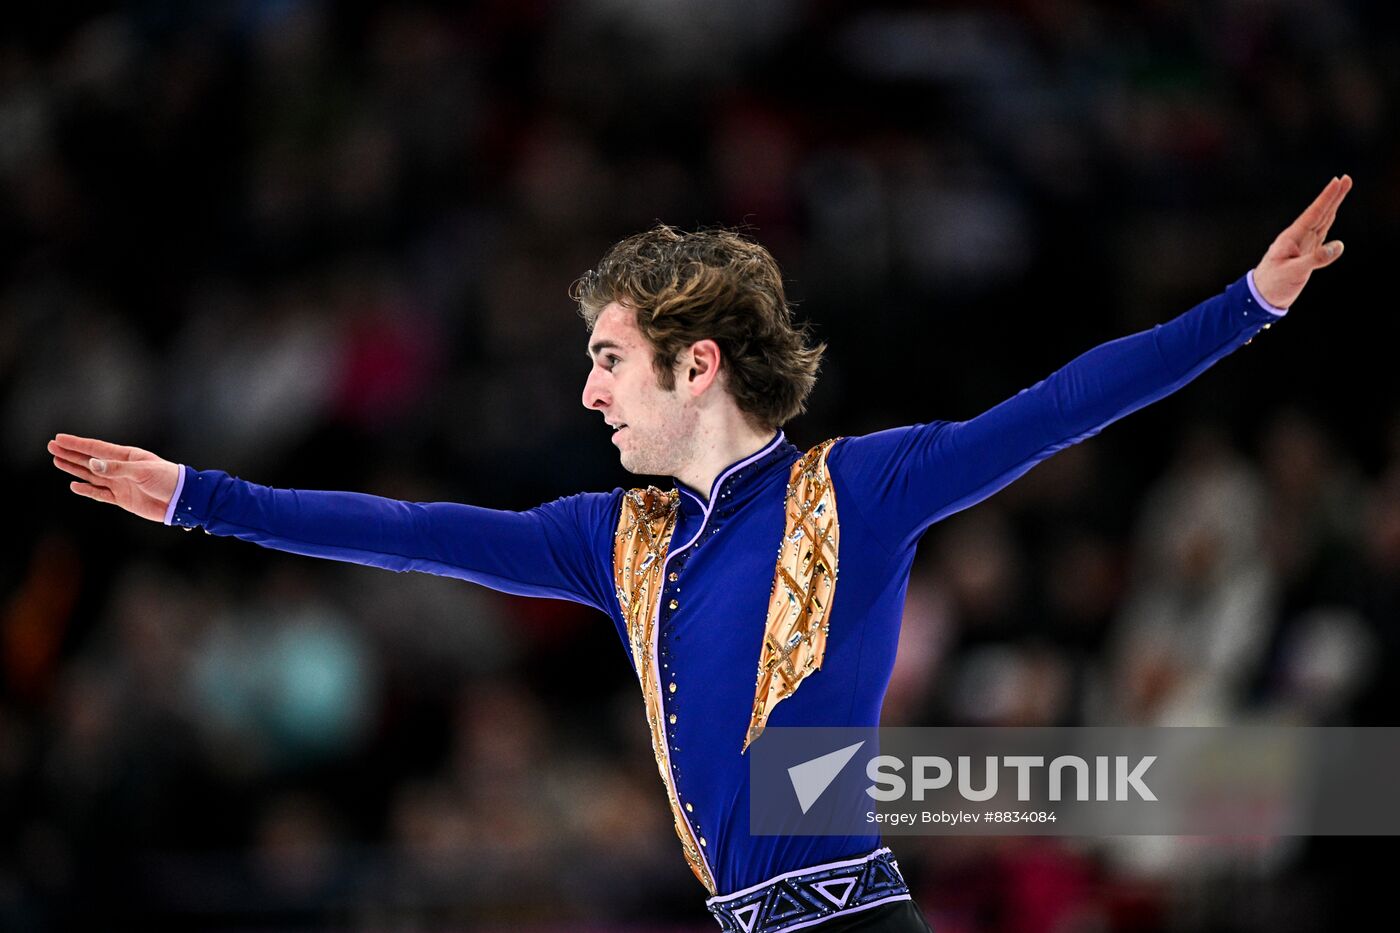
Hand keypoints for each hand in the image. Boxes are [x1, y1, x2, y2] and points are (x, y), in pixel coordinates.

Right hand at [48, 433, 179, 522]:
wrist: (182, 500)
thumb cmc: (168, 479)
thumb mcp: (142, 471)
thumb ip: (116, 469)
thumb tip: (92, 464)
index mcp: (127, 456)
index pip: (96, 449)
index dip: (77, 444)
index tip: (59, 438)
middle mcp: (121, 469)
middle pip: (90, 460)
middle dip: (71, 454)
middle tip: (51, 447)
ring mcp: (120, 484)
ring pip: (91, 476)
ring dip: (74, 469)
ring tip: (57, 461)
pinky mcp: (122, 499)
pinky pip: (100, 494)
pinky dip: (87, 490)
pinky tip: (74, 485)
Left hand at [1253, 175, 1351, 309]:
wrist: (1261, 298)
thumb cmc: (1273, 285)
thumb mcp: (1294, 272)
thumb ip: (1315, 259)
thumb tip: (1339, 245)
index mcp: (1292, 238)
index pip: (1314, 214)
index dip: (1327, 198)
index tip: (1338, 181)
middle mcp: (1298, 238)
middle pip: (1320, 213)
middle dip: (1333, 196)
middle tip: (1346, 178)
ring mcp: (1302, 245)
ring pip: (1322, 221)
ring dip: (1333, 206)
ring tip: (1342, 190)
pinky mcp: (1306, 254)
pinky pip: (1321, 234)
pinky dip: (1328, 222)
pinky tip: (1332, 214)